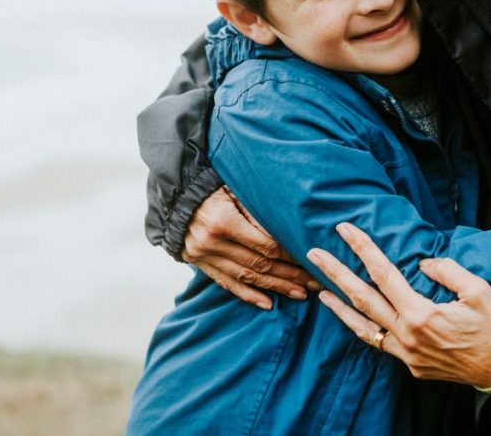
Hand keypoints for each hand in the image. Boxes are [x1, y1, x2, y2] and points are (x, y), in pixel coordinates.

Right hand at [183, 186, 317, 308]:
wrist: (175, 196)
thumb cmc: (212, 187)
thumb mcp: (235, 190)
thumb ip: (258, 211)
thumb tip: (288, 232)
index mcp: (223, 222)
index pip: (265, 245)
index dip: (290, 255)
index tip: (311, 260)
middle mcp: (212, 243)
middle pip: (259, 265)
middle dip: (290, 276)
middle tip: (315, 283)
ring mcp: (204, 256)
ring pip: (246, 278)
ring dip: (275, 288)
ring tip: (300, 294)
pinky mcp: (200, 264)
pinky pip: (227, 283)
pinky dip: (248, 295)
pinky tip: (268, 303)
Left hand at [307, 222, 490, 387]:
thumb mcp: (477, 289)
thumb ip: (446, 270)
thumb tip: (422, 263)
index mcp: (421, 313)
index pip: (383, 273)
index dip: (362, 248)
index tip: (345, 229)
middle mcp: (407, 335)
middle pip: (362, 298)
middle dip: (335, 273)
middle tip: (313, 253)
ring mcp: (407, 353)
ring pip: (363, 326)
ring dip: (339, 306)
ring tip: (318, 289)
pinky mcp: (411, 365)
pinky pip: (379, 343)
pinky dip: (361, 328)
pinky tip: (351, 317)